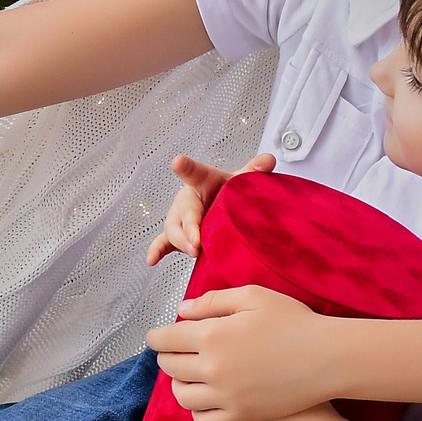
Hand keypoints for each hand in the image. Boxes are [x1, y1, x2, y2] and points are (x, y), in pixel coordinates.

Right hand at [145, 151, 273, 265]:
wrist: (220, 206)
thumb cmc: (226, 191)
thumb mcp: (240, 181)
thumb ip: (254, 171)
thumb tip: (269, 159)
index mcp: (201, 182)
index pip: (194, 173)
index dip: (186, 168)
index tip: (177, 162)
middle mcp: (187, 200)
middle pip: (184, 211)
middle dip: (189, 226)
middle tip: (198, 241)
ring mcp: (179, 219)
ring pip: (174, 229)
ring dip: (182, 241)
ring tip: (194, 251)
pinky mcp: (175, 235)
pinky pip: (163, 242)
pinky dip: (157, 250)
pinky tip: (152, 260)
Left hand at [146, 283, 339, 420]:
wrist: (329, 359)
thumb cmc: (294, 322)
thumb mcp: (254, 297)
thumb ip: (212, 302)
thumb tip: (181, 313)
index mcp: (212, 336)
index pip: (164, 339)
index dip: (157, 336)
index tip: (159, 336)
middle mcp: (213, 369)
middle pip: (169, 367)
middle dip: (167, 357)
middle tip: (176, 351)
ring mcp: (226, 397)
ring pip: (182, 396)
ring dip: (179, 384)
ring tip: (190, 375)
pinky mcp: (241, 417)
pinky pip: (204, 420)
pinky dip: (198, 409)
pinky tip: (206, 398)